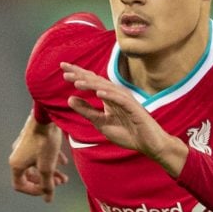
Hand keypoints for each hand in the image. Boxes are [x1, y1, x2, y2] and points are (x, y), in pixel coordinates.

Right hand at [9, 114, 68, 201]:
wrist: (46, 117)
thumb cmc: (44, 143)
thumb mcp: (47, 167)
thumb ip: (47, 185)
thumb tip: (47, 199)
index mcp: (16, 164)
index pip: (20, 185)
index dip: (33, 191)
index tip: (46, 191)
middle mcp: (17, 155)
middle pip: (31, 175)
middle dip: (47, 181)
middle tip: (61, 182)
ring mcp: (24, 146)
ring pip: (37, 164)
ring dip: (51, 171)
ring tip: (64, 176)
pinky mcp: (32, 138)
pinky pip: (40, 153)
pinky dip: (51, 159)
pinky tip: (63, 161)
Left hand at [61, 62, 187, 176]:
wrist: (149, 144)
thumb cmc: (128, 133)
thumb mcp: (101, 122)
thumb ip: (87, 111)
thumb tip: (69, 98)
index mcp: (109, 96)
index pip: (92, 82)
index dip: (78, 74)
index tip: (62, 68)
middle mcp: (117, 95)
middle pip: (97, 81)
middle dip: (81, 74)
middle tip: (64, 69)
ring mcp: (126, 100)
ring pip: (107, 88)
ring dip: (92, 84)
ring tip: (76, 82)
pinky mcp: (134, 109)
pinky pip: (121, 100)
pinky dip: (110, 95)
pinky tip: (98, 92)